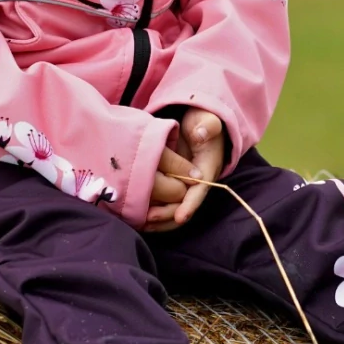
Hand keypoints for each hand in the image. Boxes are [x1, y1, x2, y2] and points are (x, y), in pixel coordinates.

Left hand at [144, 109, 224, 232]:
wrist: (199, 125)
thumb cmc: (203, 123)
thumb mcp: (208, 121)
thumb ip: (207, 126)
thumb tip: (201, 134)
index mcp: (206, 170)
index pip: (199, 191)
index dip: (189, 205)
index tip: (180, 217)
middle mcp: (196, 183)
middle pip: (184, 205)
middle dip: (168, 215)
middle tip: (148, 219)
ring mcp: (183, 184)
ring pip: (173, 208)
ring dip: (159, 218)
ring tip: (139, 222)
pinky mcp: (172, 183)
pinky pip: (164, 201)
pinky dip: (153, 210)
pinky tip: (136, 214)